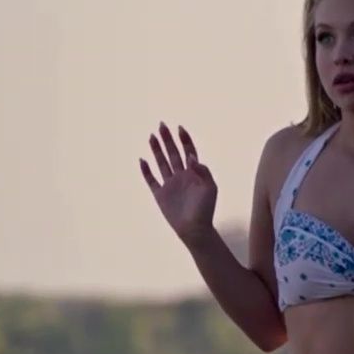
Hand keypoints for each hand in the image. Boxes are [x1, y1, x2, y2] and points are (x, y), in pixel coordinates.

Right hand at [140, 123, 218, 243]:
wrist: (194, 228)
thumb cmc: (205, 209)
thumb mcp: (210, 188)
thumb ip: (202, 171)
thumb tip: (191, 157)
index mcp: (193, 173)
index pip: (188, 152)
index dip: (184, 140)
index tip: (179, 128)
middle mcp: (180, 176)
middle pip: (173, 153)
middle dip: (168, 139)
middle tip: (161, 125)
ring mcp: (169, 184)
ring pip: (161, 162)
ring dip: (156, 150)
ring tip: (152, 136)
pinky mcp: (160, 195)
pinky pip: (151, 180)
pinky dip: (146, 171)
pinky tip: (142, 160)